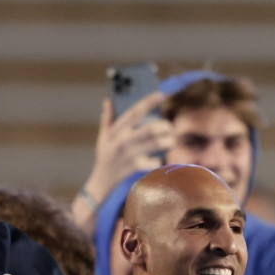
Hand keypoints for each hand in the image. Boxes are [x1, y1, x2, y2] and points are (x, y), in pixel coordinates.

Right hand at [77, 93, 172, 218]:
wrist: (102, 180)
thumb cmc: (105, 155)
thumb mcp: (103, 136)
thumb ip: (107, 118)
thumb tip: (108, 101)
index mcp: (117, 130)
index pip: (135, 111)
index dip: (149, 102)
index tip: (162, 94)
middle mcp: (123, 140)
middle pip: (147, 129)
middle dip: (162, 126)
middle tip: (170, 127)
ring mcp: (129, 154)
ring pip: (153, 145)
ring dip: (166, 142)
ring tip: (171, 140)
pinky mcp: (134, 167)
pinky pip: (151, 163)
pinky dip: (158, 160)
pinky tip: (161, 159)